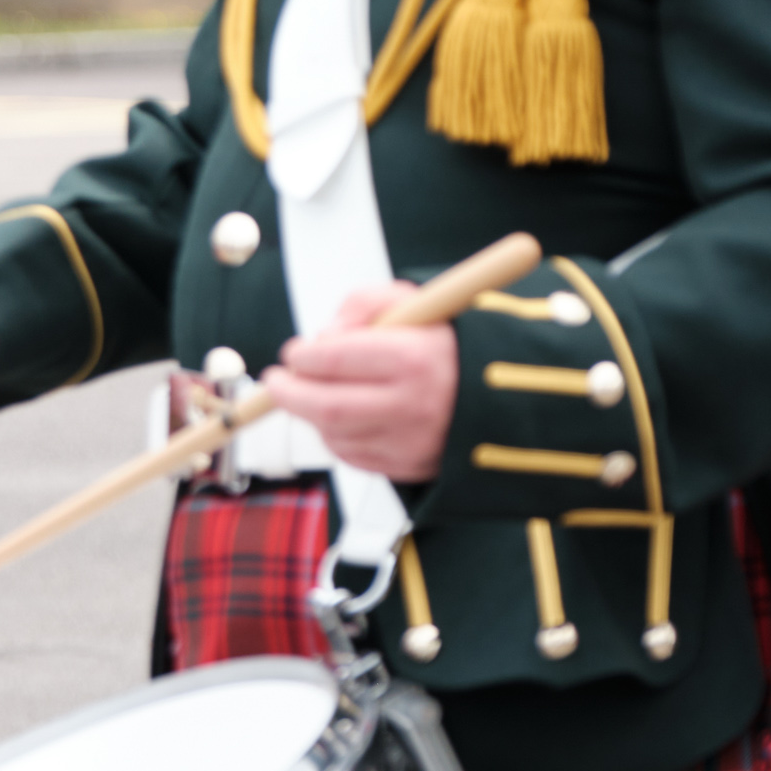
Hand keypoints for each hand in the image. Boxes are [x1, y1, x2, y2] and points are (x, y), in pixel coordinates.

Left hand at [262, 280, 456, 483]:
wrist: (494, 393)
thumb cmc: (444, 344)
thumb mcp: (411, 303)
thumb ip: (362, 304)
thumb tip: (324, 335)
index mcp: (414, 358)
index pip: (336, 359)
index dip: (303, 357)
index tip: (293, 353)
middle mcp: (413, 405)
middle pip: (327, 407)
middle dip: (289, 394)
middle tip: (276, 383)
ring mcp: (411, 443)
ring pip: (334, 435)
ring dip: (311, 415)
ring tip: (312, 394)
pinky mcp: (409, 468)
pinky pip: (352, 457)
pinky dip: (334, 436)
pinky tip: (340, 417)